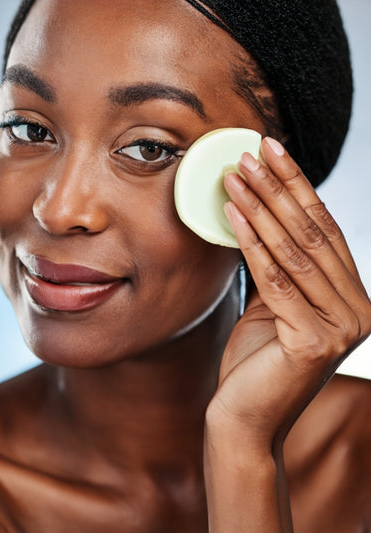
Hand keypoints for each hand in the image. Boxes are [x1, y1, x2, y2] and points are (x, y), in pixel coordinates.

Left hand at [211, 137, 370, 444]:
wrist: (244, 420)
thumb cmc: (255, 362)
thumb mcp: (272, 306)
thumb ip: (279, 269)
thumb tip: (261, 216)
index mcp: (352, 298)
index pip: (324, 229)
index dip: (298, 187)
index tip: (273, 152)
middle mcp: (358, 311)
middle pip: (313, 233)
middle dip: (280, 187)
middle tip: (252, 151)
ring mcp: (342, 328)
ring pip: (295, 250)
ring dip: (262, 206)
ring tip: (237, 173)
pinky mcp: (315, 342)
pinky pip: (276, 278)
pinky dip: (252, 241)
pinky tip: (234, 210)